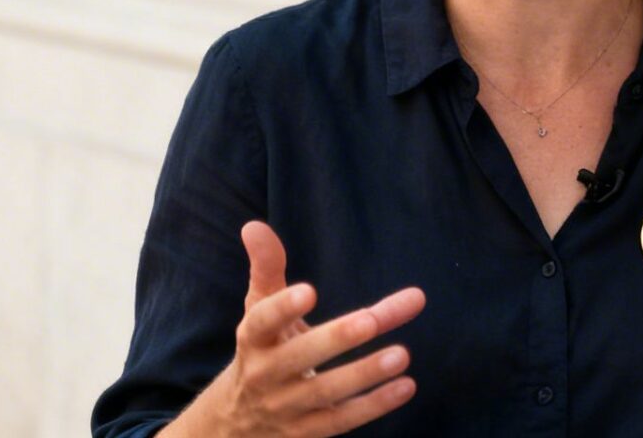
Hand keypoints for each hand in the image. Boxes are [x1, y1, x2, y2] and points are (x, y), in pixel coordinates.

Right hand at [172, 221, 426, 437]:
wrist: (236, 421)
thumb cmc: (261, 349)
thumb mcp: (258, 310)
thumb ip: (266, 268)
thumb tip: (254, 226)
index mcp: (252, 338)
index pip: (262, 322)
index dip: (283, 308)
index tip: (310, 291)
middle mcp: (265, 374)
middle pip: (301, 356)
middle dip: (337, 338)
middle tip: (373, 320)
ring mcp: (286, 407)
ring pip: (325, 392)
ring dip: (364, 374)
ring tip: (402, 355)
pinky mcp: (308, 431)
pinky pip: (341, 420)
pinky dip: (374, 405)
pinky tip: (406, 386)